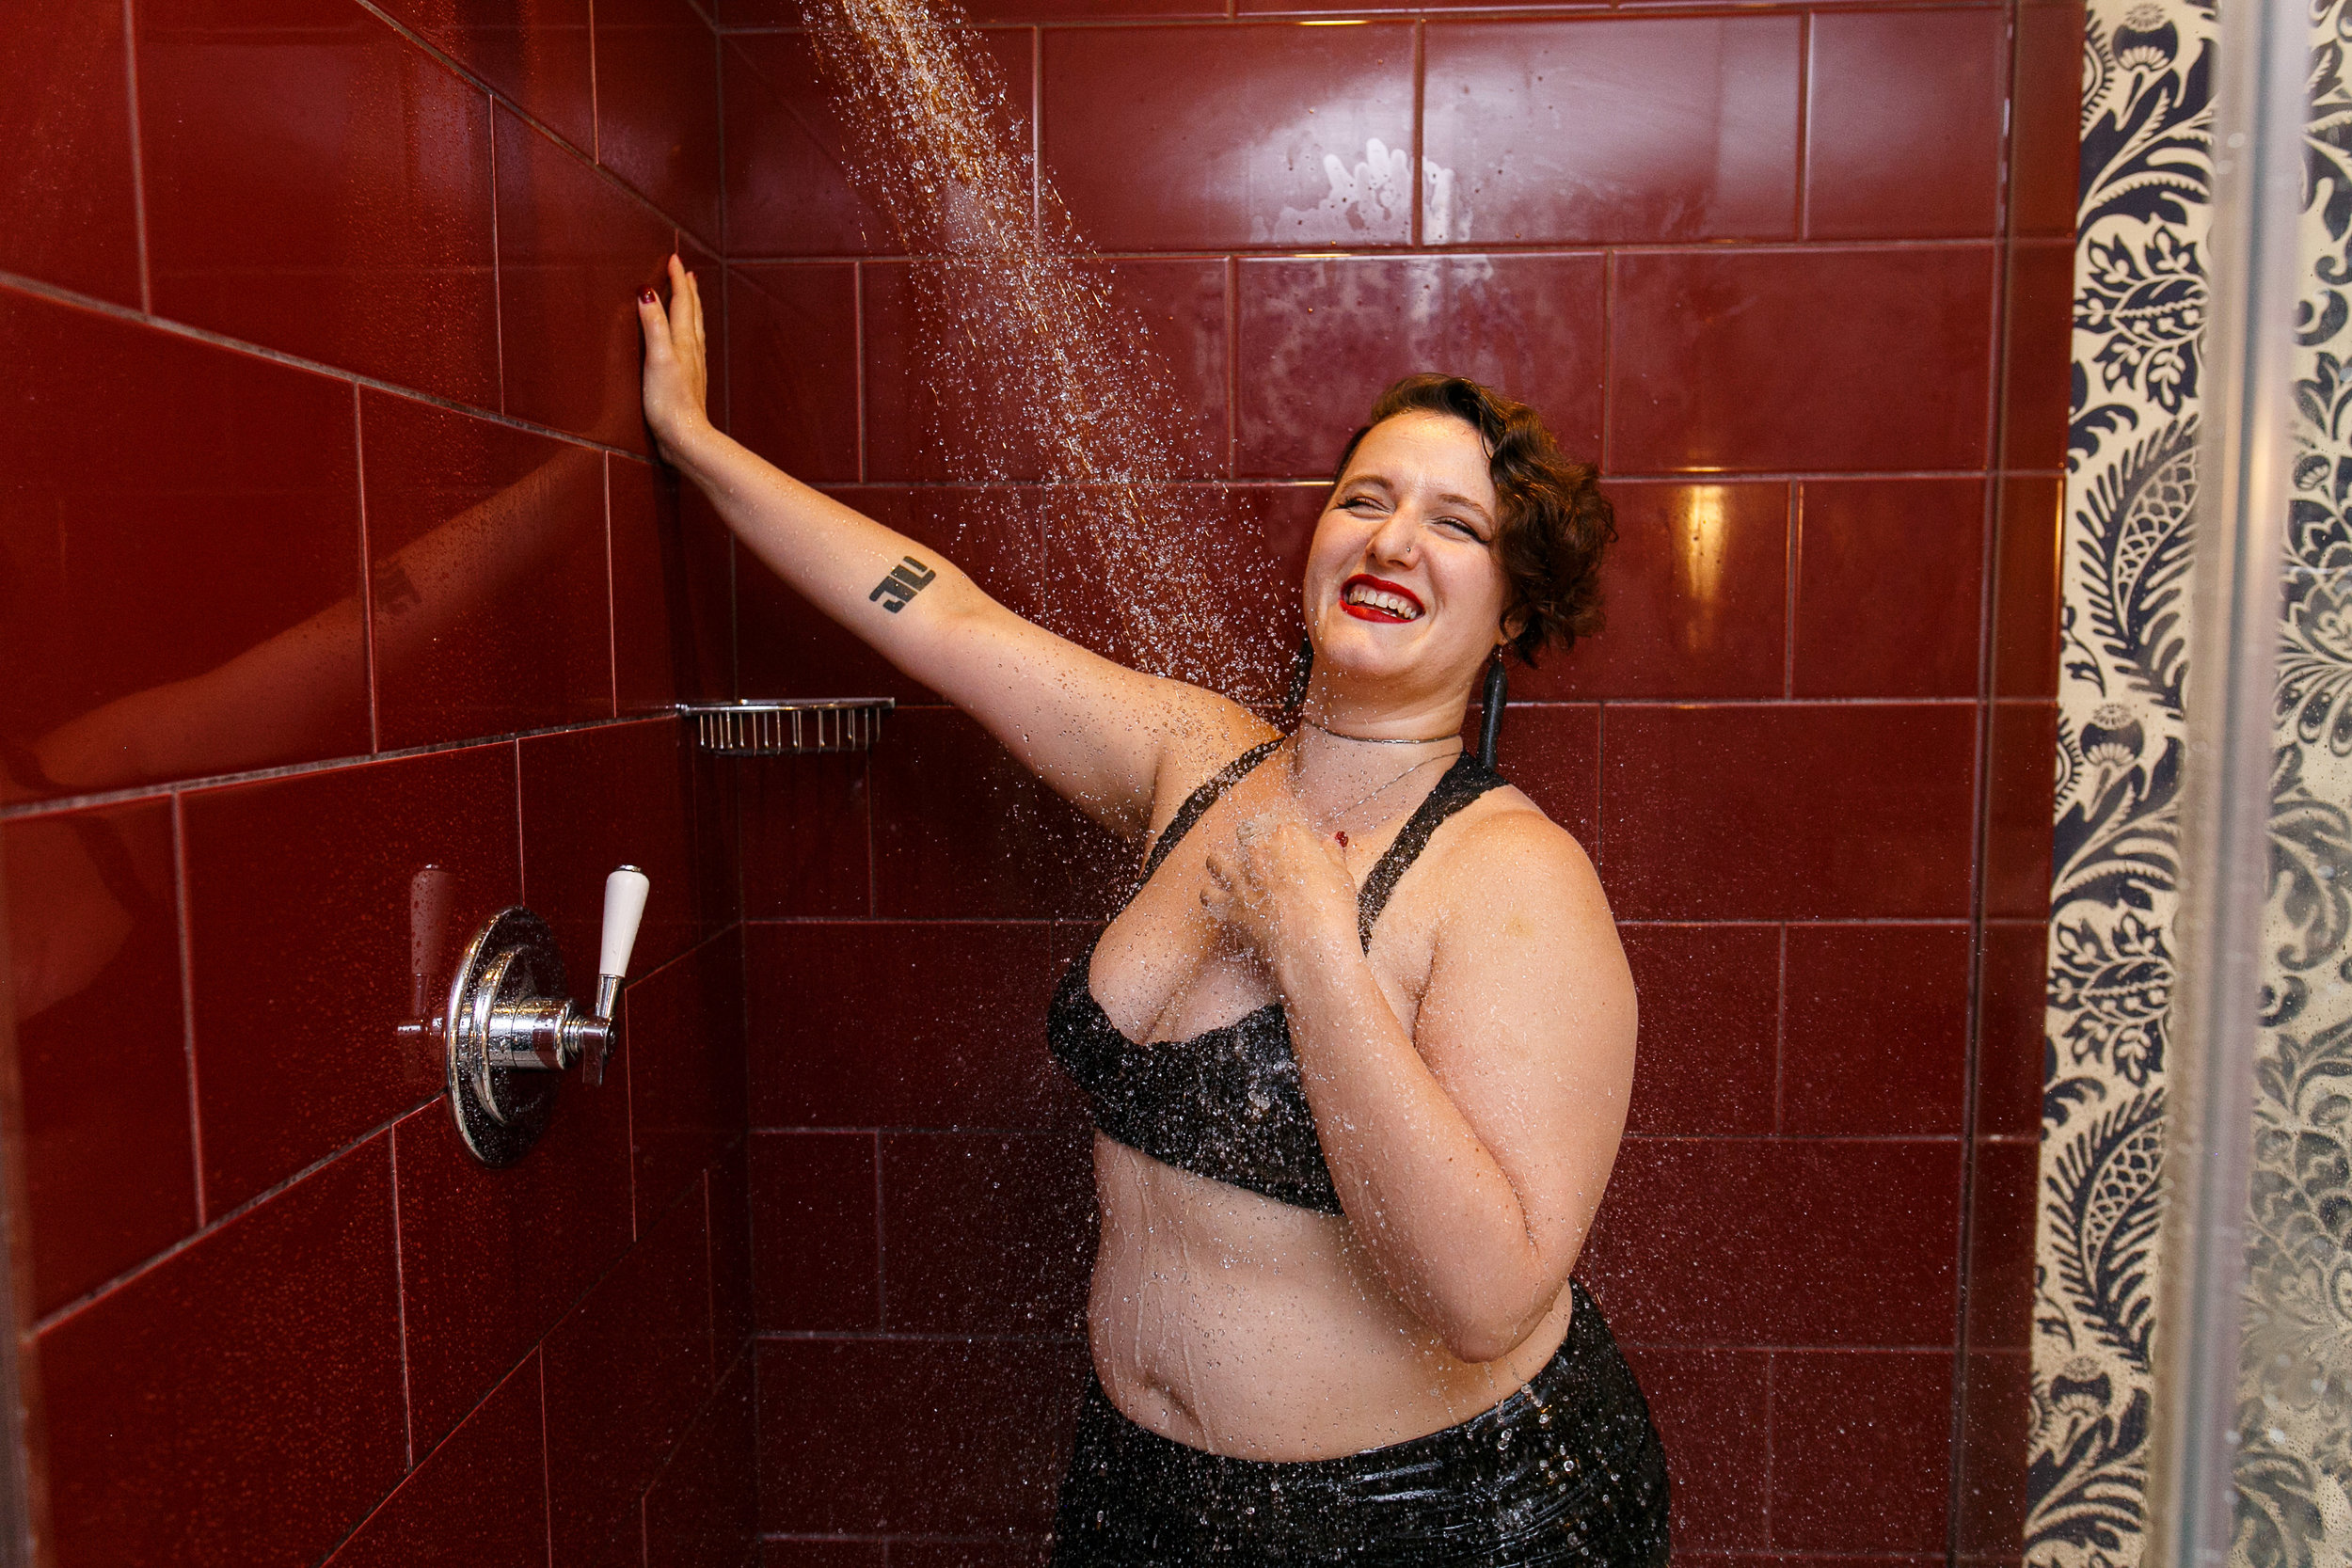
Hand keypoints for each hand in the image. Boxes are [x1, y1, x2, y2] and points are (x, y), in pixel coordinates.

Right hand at [637, 254, 710, 459]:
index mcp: (684, 342)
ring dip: (691, 310)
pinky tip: (687, 343)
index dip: (677, 280)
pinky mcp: (689, 382)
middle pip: (692, 313)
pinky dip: (689, 333)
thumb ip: (653, 326)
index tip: (674, 259)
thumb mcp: (657, 359)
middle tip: (685, 273)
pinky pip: (691, 347)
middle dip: (688, 290)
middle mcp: (693, 351)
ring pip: (694, 329)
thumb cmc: (670, 402)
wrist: (686, 438)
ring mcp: (693, 367)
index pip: (682, 302)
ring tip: (689, 298)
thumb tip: (647, 293)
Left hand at [1201, 811, 1356, 969]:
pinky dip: (1213, 896)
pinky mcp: (1228, 905)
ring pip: (1217, 859)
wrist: (1312, 945)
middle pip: (1246, 834)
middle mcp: (1260, 851)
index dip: (1286, 839)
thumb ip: (1333, 855)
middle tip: (1263, 862)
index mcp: (1290, 837)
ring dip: (1222, 864)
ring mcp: (1240, 877)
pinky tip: (1222, 900)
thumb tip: (1332, 841)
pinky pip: (1208, 894)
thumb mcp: (1342, 877)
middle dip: (1252, 844)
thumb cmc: (1332, 911)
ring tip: (1230, 872)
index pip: (1282, 825)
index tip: (1291, 851)